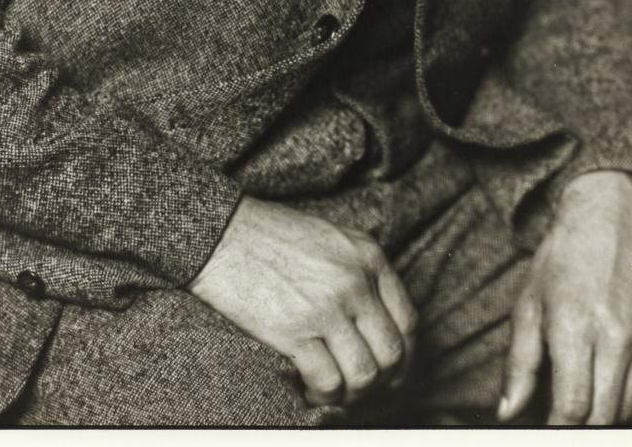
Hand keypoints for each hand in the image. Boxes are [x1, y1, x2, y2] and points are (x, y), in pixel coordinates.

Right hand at [188, 195, 417, 407]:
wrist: (223, 234)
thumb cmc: (273, 236)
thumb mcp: (333, 239)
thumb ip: (362, 272)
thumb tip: (379, 321)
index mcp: (368, 256)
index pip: (408, 320)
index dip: (404, 355)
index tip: (391, 370)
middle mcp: (355, 282)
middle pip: (391, 353)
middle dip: (381, 381)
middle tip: (361, 387)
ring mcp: (327, 307)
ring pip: (364, 374)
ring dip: (352, 394)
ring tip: (335, 391)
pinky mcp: (295, 331)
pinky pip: (327, 382)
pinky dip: (323, 396)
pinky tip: (310, 390)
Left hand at [497, 170, 631, 425]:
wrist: (612, 212)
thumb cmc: (563, 257)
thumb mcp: (529, 303)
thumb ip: (519, 363)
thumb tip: (508, 412)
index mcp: (575, 326)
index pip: (572, 409)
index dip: (557, 426)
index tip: (548, 424)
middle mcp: (616, 336)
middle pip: (603, 416)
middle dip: (581, 423)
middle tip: (566, 413)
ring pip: (630, 410)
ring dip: (606, 414)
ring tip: (587, 398)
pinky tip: (614, 389)